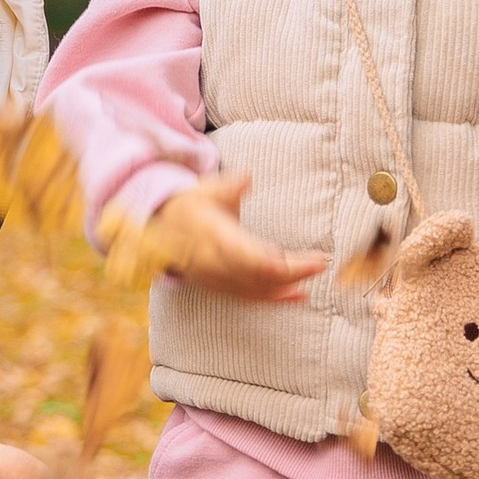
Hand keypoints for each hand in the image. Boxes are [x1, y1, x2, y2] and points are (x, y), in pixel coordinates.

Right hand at [131, 172, 324, 303]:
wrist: (159, 227)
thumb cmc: (190, 203)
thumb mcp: (206, 190)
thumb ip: (227, 187)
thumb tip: (245, 179)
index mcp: (214, 236)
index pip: (252, 258)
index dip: (280, 263)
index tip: (305, 258)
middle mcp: (215, 263)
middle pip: (259, 276)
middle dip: (291, 274)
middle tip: (320, 264)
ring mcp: (216, 278)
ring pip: (255, 290)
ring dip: (285, 288)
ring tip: (312, 279)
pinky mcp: (219, 286)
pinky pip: (249, 297)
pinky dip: (274, 298)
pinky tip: (298, 295)